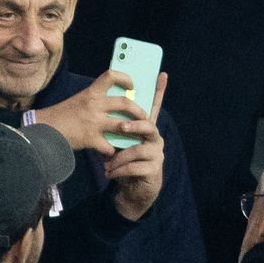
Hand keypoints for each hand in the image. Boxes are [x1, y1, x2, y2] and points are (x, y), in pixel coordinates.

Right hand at [37, 70, 149, 153]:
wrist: (45, 129)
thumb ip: (94, 100)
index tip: (132, 85)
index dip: (125, 78)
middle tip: (143, 115)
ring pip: (123, 125)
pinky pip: (109, 146)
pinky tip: (112, 151)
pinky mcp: (91, 139)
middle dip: (139, 110)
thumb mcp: (78, 100)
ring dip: (133, 130)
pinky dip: (113, 150)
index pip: (111, 76)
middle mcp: (94, 105)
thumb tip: (113, 102)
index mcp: (91, 92)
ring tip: (137, 133)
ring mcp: (94, 123)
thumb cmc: (61, 115)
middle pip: (125, 103)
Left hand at [106, 73, 166, 220]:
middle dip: (134, 125)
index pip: (154, 107)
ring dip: (119, 157)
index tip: (162, 74)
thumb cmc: (125, 161)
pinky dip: (119, 170)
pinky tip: (110, 174)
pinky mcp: (153, 169)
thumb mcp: (119, 143)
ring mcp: (157, 153)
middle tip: (121, 127)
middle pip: (148, 125)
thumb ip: (116, 129)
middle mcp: (155, 138)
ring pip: (137, 149)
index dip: (159, 91)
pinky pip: (134, 167)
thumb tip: (102, 114)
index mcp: (146, 128)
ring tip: (106, 165)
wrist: (133, 188)